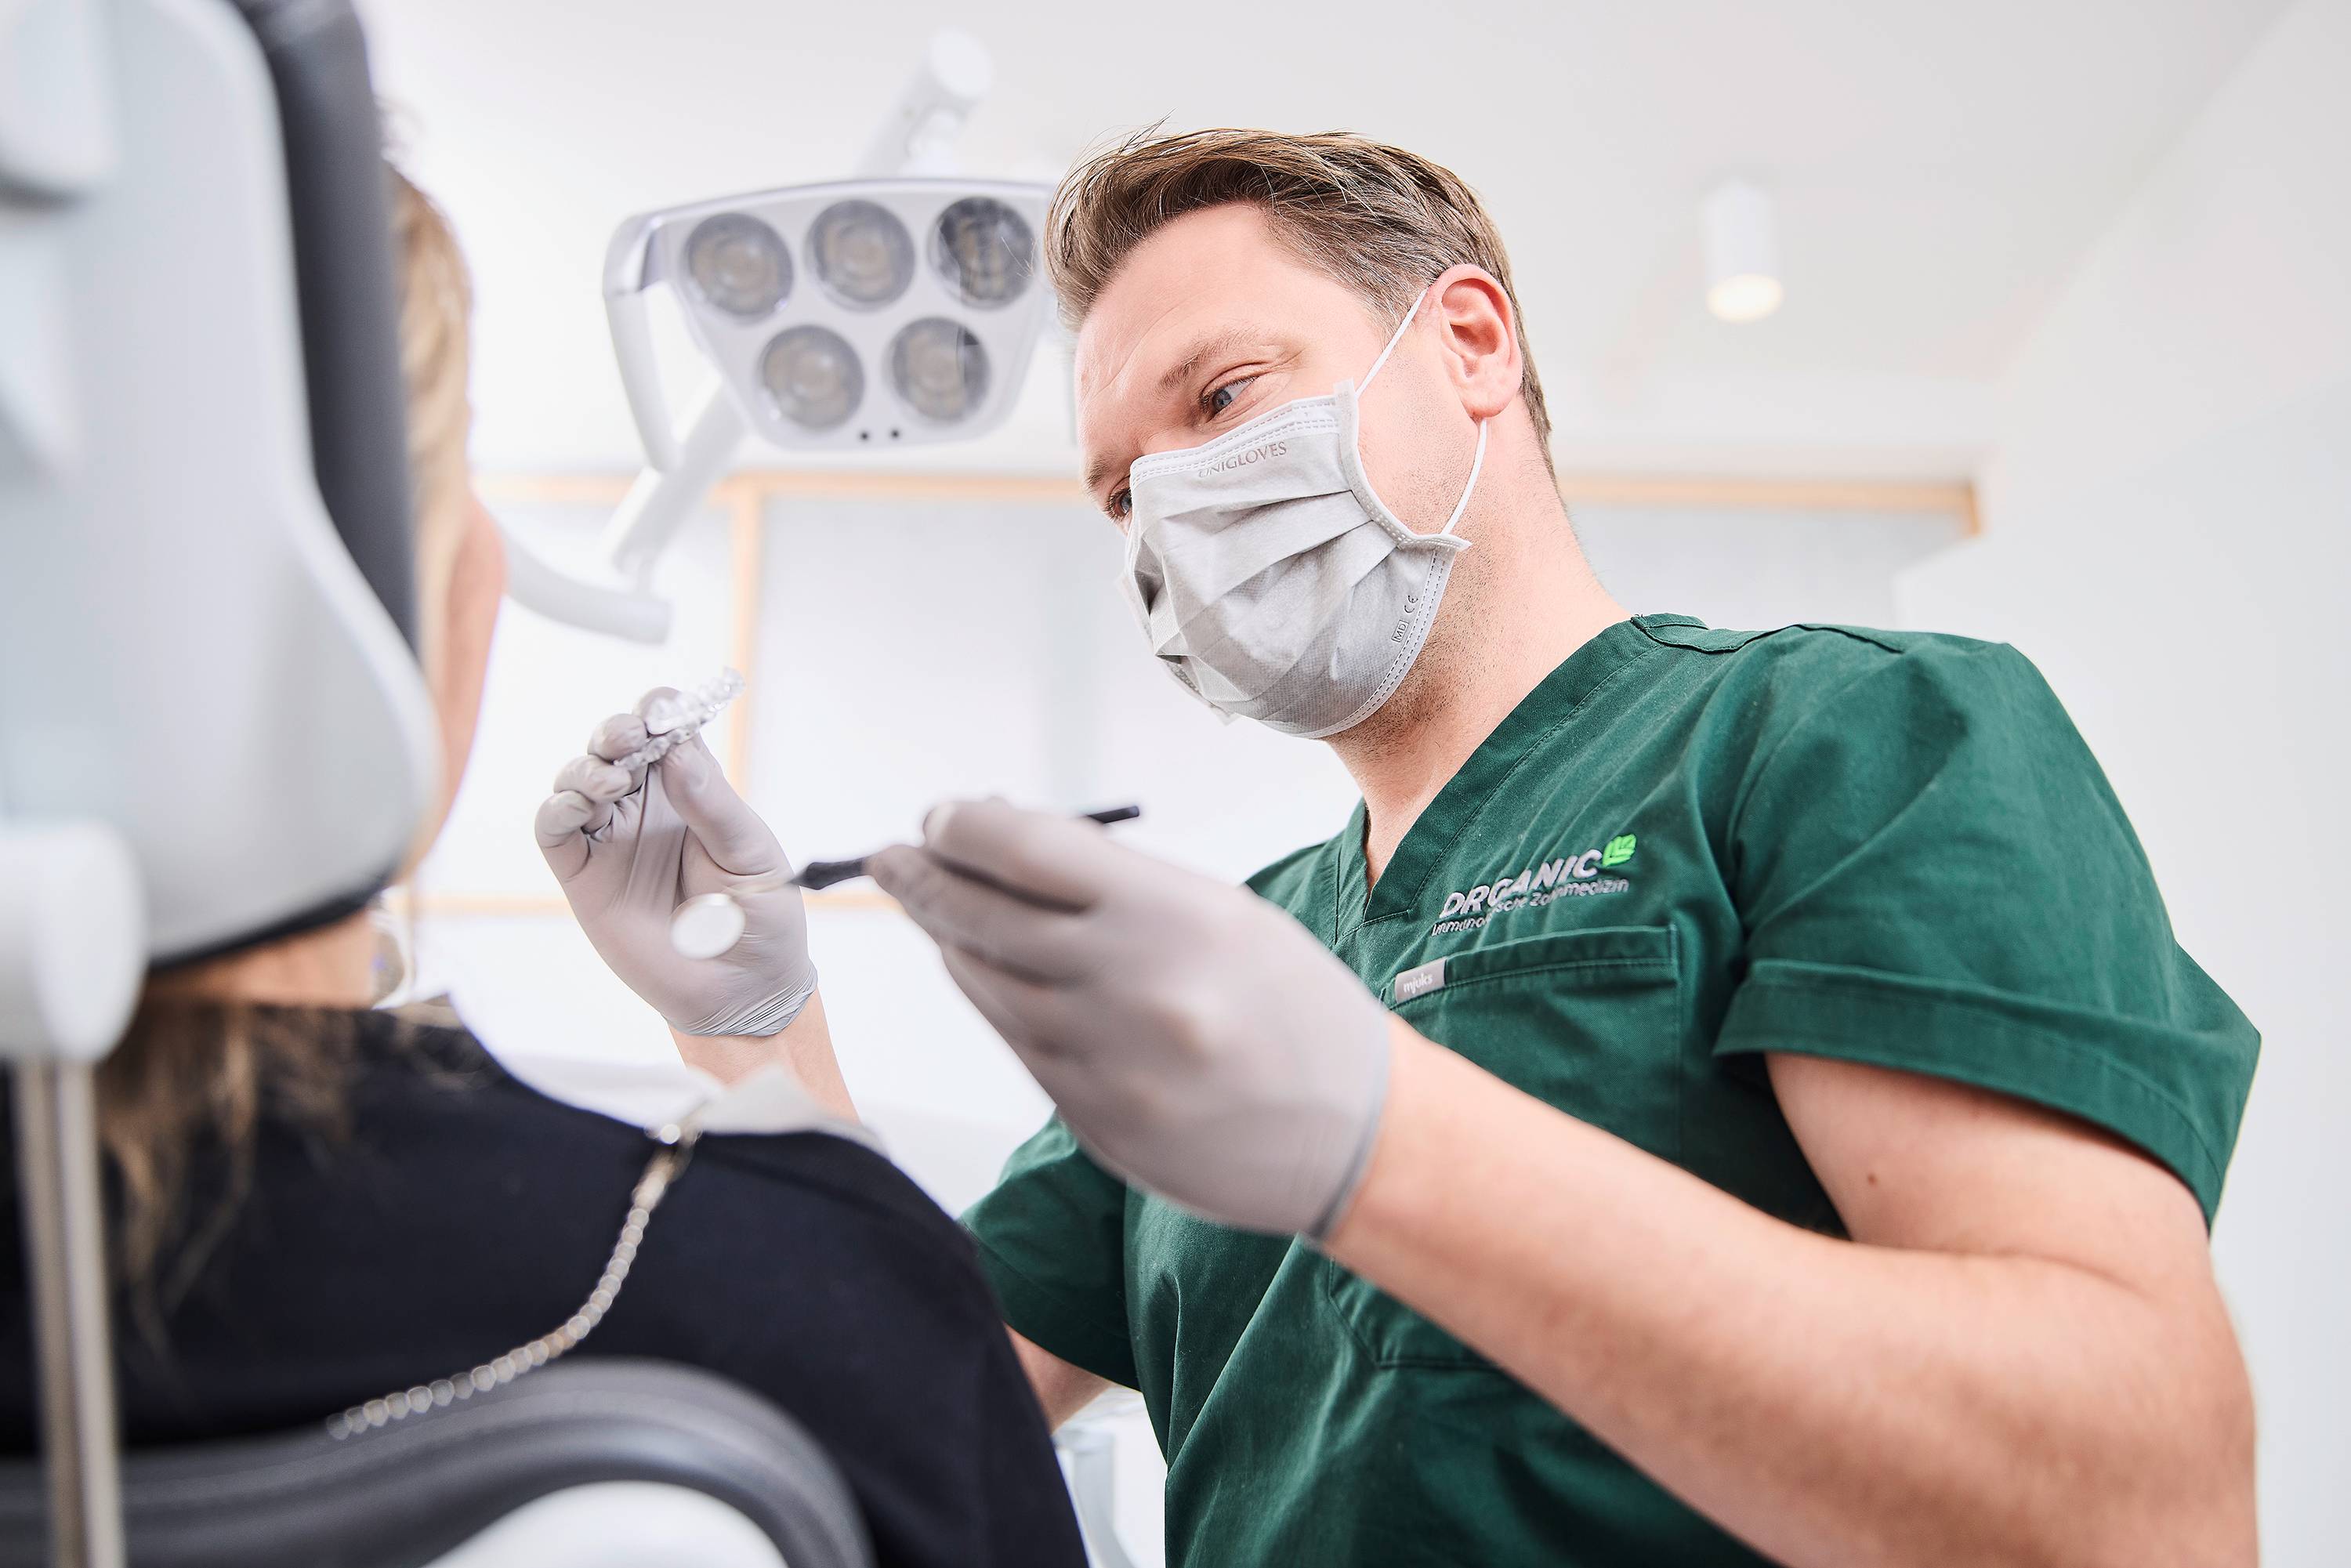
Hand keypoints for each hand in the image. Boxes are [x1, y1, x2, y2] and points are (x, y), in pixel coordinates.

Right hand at [534, 692, 815, 1036]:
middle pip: (614, 745)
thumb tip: (676, 750)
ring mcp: (613, 840)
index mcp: (693, 791)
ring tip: (613, 781)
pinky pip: (554, 830)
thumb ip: (715, 807)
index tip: (662, 711)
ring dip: (587, 767)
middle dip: (615, 731)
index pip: (667, 733)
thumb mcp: (752, 857)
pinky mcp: (585, 878)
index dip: (659, 712)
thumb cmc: (761, 920)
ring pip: (577, 779)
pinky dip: (558, 808)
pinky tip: (583, 806)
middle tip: (629, 738)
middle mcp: (648, 808)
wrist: (744, 992)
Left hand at [868, 798, 1391, 1236]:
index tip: (938, 819)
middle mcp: (1128, 986)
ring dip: (948, 941)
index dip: (960, 828)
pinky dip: (986, 998)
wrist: (1356, 1135)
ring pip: (985, 983)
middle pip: (982, 917)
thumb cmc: (1290, 1005)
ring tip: (929, 909)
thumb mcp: (1220, 914)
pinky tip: (977, 972)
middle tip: (890, 859)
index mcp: (1170, 915)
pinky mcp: (1091, 1118)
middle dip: (925, 880)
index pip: (1021, 849)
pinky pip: (1014, 1042)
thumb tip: (1000, 843)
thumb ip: (1112, 885)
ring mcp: (1104, 1062)